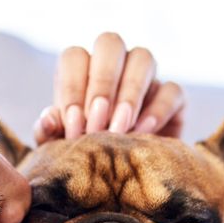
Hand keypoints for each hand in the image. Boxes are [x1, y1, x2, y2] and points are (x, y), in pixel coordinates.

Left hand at [33, 32, 185, 143]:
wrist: (126, 179)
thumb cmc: (86, 156)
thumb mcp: (61, 148)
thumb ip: (49, 133)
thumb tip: (49, 119)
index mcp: (82, 71)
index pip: (75, 57)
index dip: (72, 88)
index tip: (73, 126)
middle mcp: (115, 66)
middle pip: (110, 43)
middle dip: (102, 82)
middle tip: (97, 123)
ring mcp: (147, 78)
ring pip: (143, 58)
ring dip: (129, 93)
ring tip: (119, 129)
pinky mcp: (174, 98)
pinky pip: (172, 90)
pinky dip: (157, 110)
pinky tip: (143, 132)